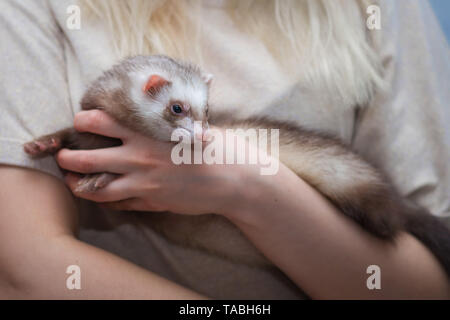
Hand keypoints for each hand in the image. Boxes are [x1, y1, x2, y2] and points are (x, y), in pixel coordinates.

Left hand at [55, 110, 255, 214]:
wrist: (233, 180)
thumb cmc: (215, 146)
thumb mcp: (190, 123)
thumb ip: (165, 118)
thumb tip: (154, 106)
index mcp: (147, 134)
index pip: (101, 123)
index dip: (83, 120)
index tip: (80, 121)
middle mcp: (139, 159)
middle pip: (88, 159)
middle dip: (68, 157)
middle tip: (62, 156)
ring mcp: (144, 184)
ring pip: (96, 188)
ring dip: (77, 184)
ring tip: (70, 180)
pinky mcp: (152, 202)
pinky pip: (119, 204)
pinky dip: (105, 200)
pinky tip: (101, 196)